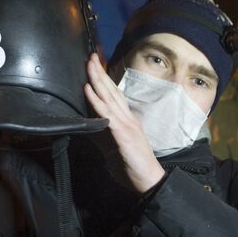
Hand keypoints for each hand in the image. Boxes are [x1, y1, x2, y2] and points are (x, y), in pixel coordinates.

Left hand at [84, 53, 165, 192]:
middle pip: (111, 89)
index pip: (114, 93)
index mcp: (126, 119)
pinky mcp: (122, 133)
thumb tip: (87, 124)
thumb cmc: (132, 165)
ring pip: (109, 96)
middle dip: (100, 71)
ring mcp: (126, 123)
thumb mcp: (113, 146)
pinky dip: (96, 100)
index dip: (105, 78)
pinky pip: (106, 113)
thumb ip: (101, 133)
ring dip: (97, 79)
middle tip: (91, 55)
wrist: (150, 181)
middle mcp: (127, 117)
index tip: (96, 64)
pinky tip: (88, 89)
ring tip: (89, 64)